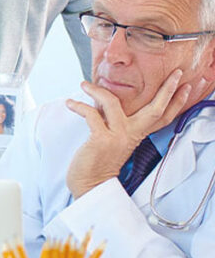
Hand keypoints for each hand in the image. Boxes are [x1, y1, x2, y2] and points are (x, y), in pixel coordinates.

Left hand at [65, 69, 189, 198]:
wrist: (90, 184)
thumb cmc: (98, 159)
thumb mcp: (112, 137)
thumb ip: (114, 120)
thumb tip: (104, 97)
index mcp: (137, 134)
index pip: (163, 116)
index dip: (176, 101)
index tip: (185, 85)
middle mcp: (132, 135)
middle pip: (156, 109)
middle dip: (167, 90)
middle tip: (175, 73)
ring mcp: (118, 136)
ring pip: (113, 102)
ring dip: (96, 90)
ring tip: (83, 84)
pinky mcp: (102, 139)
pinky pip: (91, 114)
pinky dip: (78, 106)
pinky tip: (70, 103)